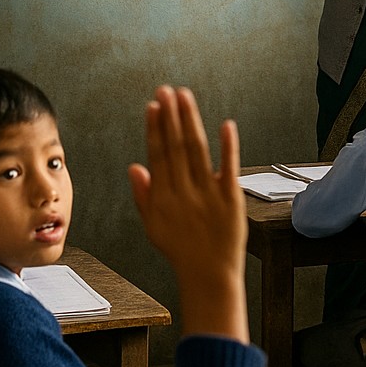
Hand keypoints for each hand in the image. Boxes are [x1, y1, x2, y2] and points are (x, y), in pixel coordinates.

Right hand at [129, 85, 247, 343]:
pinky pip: (228, 168)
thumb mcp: (152, 225)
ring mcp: (208, 194)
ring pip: (197, 151)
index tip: (153, 106)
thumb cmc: (180, 249)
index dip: (155, 129)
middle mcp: (183, 192)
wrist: (208, 275)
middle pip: (176, 147)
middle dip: (170, 116)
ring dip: (191, 122)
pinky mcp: (231, 199)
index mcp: (163, 197)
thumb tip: (134, 166)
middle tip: (167, 90)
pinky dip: (228, 147)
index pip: (157, 155)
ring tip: (185, 97)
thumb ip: (143, 195)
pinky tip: (226, 125)